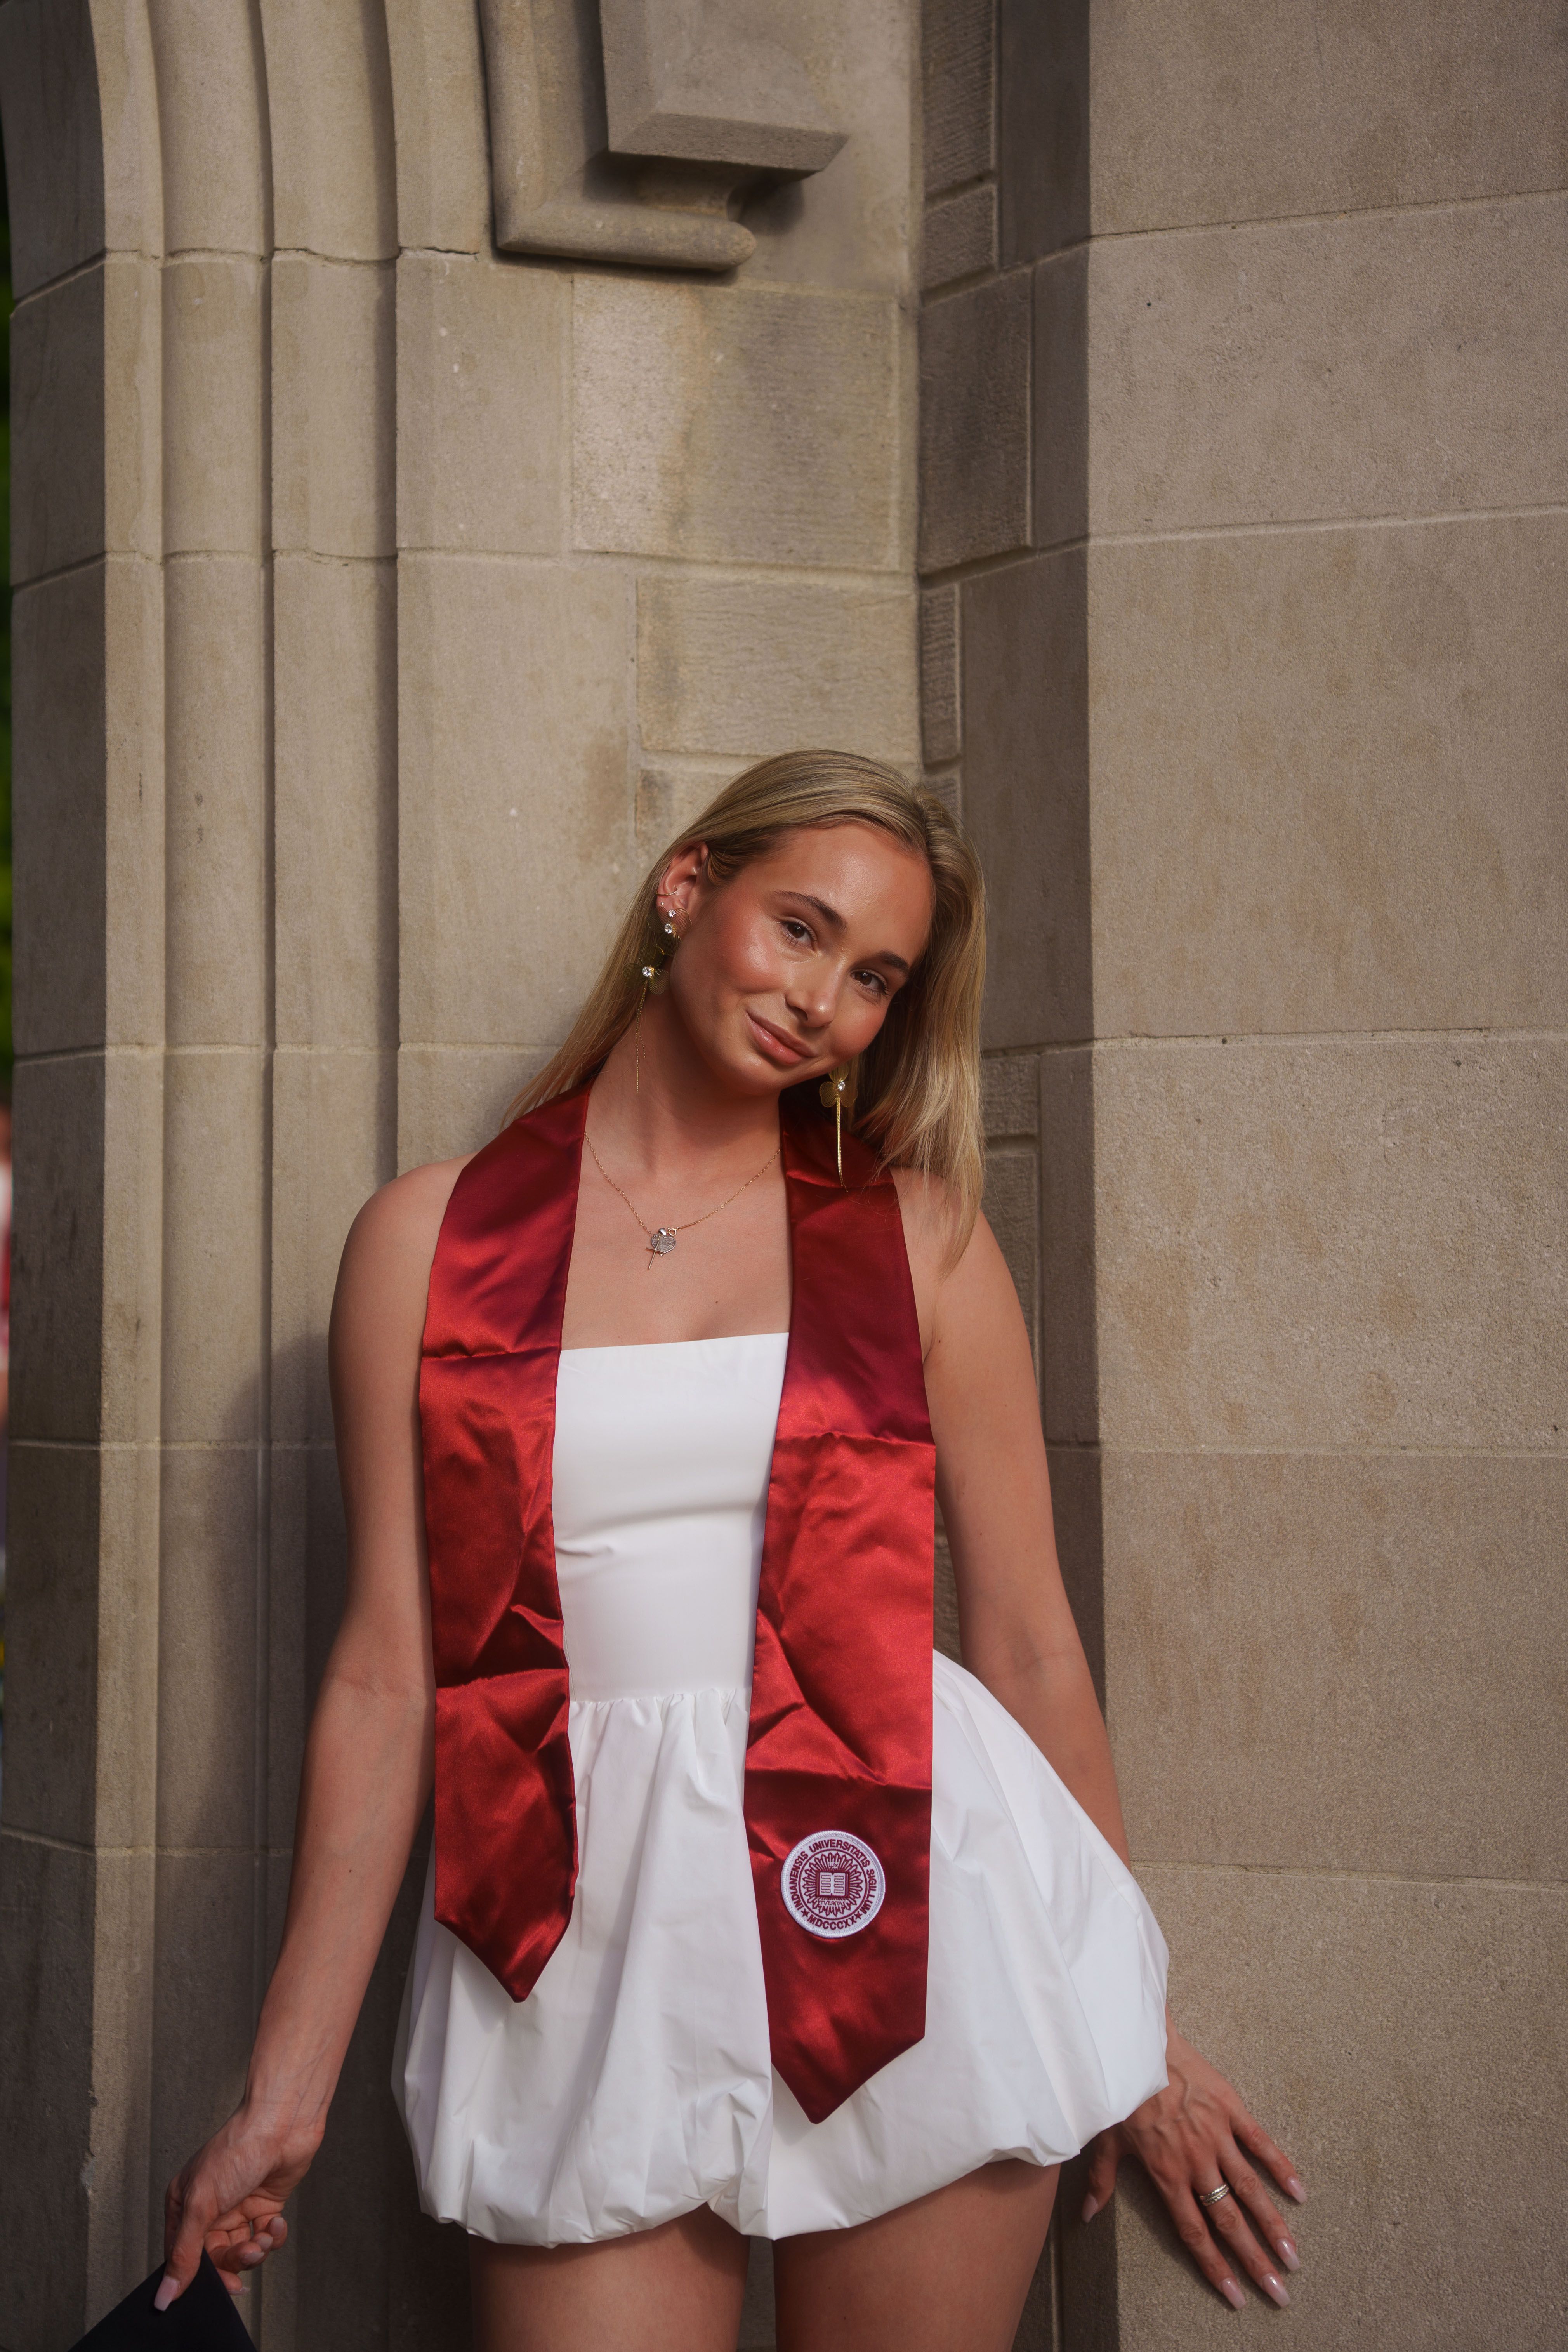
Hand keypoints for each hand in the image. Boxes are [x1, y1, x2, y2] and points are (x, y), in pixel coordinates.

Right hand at [156, 2107, 320, 2305]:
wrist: (282, 2123)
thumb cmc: (237, 2148)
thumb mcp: (201, 2204)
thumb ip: (184, 2253)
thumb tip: (166, 2293)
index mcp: (184, 2204)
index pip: (182, 2255)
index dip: (197, 2275)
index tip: (215, 2288)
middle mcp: (210, 2208)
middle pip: (216, 2257)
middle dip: (234, 2260)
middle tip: (247, 2253)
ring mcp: (238, 2207)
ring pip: (242, 2250)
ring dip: (255, 2249)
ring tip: (262, 2235)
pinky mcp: (264, 2205)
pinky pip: (265, 2237)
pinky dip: (273, 2236)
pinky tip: (275, 2222)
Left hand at [1081, 2023, 1305, 2310]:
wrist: (1136, 2042)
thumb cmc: (1119, 2091)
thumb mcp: (1105, 2138)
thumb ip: (1102, 2180)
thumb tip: (1086, 2216)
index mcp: (1166, 2173)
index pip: (1194, 2231)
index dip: (1215, 2266)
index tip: (1236, 2296)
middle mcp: (1194, 2161)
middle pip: (1228, 2220)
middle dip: (1254, 2259)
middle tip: (1280, 2292)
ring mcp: (1215, 2135)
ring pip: (1249, 2189)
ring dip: (1274, 2224)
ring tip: (1294, 2256)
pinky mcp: (1230, 2109)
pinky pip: (1260, 2143)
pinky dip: (1280, 2167)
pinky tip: (1300, 2192)